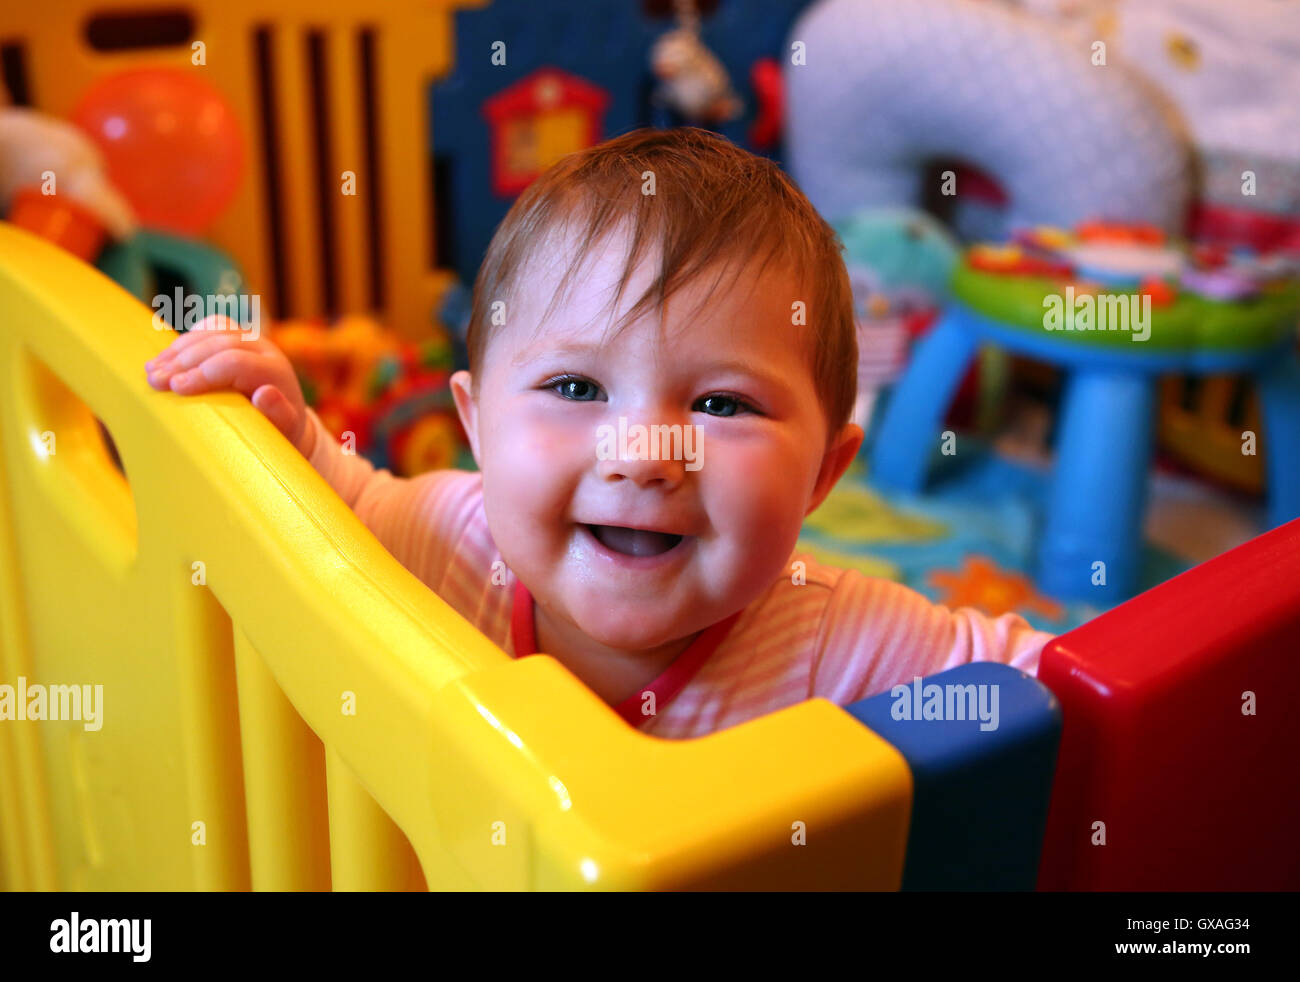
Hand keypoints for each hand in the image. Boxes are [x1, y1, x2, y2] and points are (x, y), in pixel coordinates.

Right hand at [145, 315, 314, 456]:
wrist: (284, 417)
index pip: (235, 362)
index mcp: (275, 371)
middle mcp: (264, 348)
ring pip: (211, 331)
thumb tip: (266, 394)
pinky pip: (210, 326)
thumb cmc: (280, 429)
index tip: (176, 389)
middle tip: (155, 381)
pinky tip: (166, 357)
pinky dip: (186, 341)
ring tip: (151, 371)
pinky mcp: (237, 335)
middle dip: (183, 361)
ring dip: (177, 350)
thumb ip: (278, 414)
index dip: (203, 373)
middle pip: (219, 343)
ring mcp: (250, 338)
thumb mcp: (284, 429)